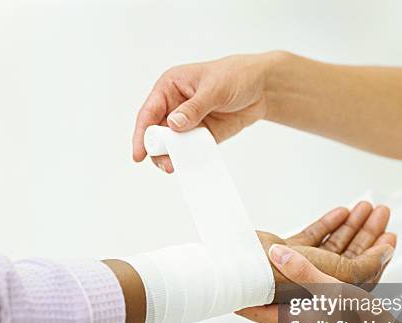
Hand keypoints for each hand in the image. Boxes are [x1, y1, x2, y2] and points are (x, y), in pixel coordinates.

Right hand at [133, 52, 279, 172]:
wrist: (262, 88)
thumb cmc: (235, 76)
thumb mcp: (214, 89)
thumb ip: (194, 108)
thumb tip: (173, 123)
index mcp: (170, 87)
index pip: (149, 112)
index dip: (142, 133)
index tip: (139, 154)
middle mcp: (174, 105)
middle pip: (156, 132)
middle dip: (157, 149)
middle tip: (164, 164)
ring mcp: (187, 122)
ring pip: (171, 144)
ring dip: (172, 156)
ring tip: (176, 166)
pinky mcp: (201, 134)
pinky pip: (189, 149)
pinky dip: (188, 158)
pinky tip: (189, 164)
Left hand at [238, 241, 401, 322]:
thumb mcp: (333, 291)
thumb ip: (303, 271)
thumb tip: (274, 254)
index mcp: (286, 322)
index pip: (246, 305)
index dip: (236, 286)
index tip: (225, 266)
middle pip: (269, 291)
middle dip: (269, 264)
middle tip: (257, 242)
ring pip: (292, 287)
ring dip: (296, 264)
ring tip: (280, 249)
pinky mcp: (318, 321)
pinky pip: (307, 292)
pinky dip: (311, 274)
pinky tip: (318, 256)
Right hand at [256, 201, 395, 302]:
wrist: (236, 271)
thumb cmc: (285, 285)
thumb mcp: (333, 280)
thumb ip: (356, 267)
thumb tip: (376, 253)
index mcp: (327, 304)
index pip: (360, 281)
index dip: (376, 261)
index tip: (390, 241)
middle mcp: (313, 294)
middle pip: (348, 262)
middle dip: (366, 235)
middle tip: (381, 212)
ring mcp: (298, 278)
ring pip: (331, 251)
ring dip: (350, 228)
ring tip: (366, 206)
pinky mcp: (282, 262)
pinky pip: (311, 244)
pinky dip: (326, 228)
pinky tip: (340, 212)